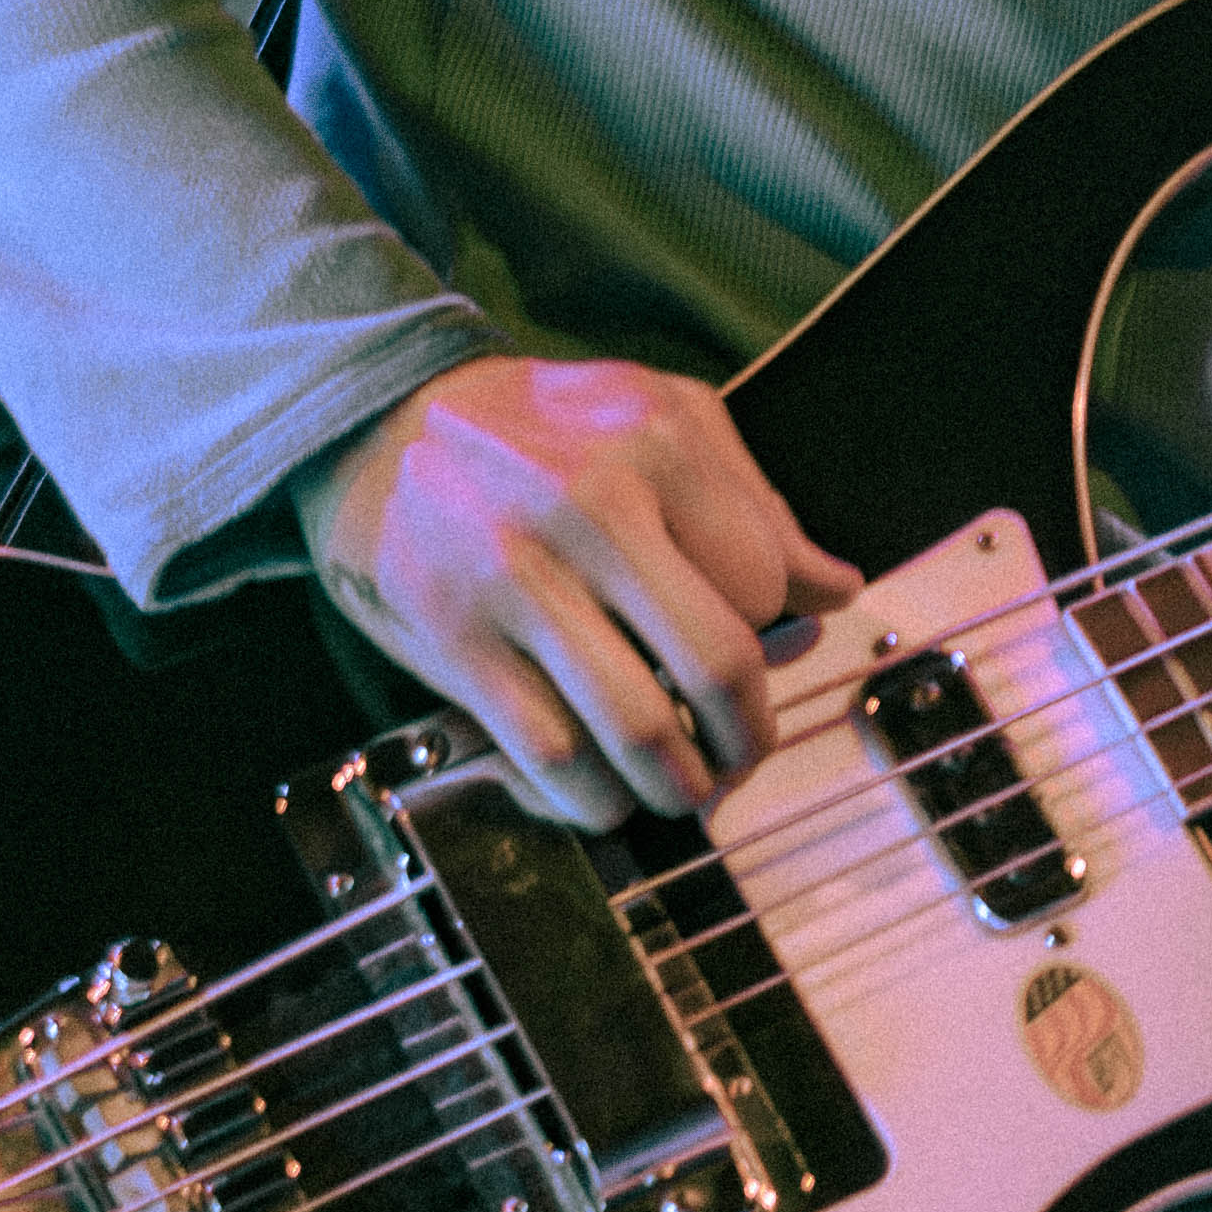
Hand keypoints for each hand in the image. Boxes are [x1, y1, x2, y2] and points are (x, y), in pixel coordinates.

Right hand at [300, 354, 857, 831]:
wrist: (373, 415)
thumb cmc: (539, 423)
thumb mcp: (658, 415)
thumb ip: (754, 500)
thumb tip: (837, 590)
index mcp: (655, 446)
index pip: (761, 585)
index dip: (770, 641)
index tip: (753, 662)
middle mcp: (589, 509)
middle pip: (714, 666)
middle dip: (744, 739)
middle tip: (740, 758)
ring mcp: (516, 579)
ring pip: (633, 728)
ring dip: (675, 786)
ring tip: (681, 789)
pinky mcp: (454, 636)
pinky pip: (545, 750)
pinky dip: (589, 795)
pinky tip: (601, 791)